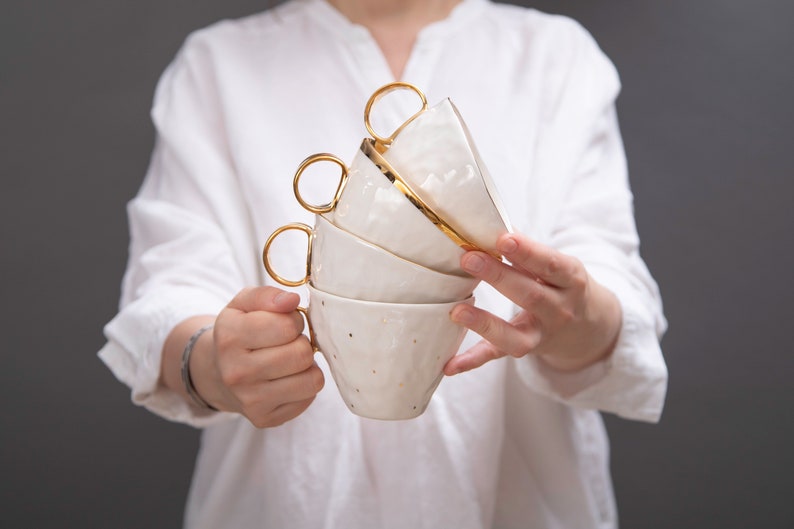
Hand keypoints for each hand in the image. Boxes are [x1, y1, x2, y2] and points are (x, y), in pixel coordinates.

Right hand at [192, 286, 323, 427]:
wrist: (217, 372)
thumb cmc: (239, 332)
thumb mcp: (244, 304)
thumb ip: (268, 296)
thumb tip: (292, 300)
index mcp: (230, 337)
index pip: (287, 326)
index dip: (294, 321)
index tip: (284, 324)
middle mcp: (236, 373)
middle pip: (301, 354)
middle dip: (301, 343)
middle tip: (288, 343)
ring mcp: (250, 400)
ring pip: (311, 380)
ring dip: (306, 366)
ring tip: (289, 360)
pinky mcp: (265, 419)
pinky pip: (309, 398)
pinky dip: (304, 385)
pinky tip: (286, 379)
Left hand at [444, 232, 621, 375]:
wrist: (591, 328)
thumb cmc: (564, 285)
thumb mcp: (558, 266)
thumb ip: (528, 252)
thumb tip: (489, 225)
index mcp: (571, 281)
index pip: (550, 265)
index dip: (528, 252)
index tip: (503, 238)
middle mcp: (560, 310)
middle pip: (530, 295)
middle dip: (498, 277)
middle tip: (468, 259)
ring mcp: (542, 334)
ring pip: (515, 334)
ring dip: (485, 323)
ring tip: (457, 311)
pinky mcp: (525, 350)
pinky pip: (497, 357)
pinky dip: (473, 361)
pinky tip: (449, 365)